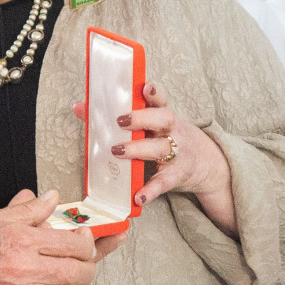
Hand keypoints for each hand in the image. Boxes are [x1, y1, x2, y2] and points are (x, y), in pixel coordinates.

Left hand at [75, 82, 236, 233]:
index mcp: (164, 116)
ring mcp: (177, 153)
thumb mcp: (150, 125)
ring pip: (162, 147)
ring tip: (118, 151)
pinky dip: (151, 190)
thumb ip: (115, 117)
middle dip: (142, 118)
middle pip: (164, 119)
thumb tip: (79, 107)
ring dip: (139, 149)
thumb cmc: (166, 138)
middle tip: (120, 121)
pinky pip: (164, 182)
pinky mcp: (177, 175)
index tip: (145, 87)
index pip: (160, 99)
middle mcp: (173, 131)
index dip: (154, 92)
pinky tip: (138, 197)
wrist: (205, 163)